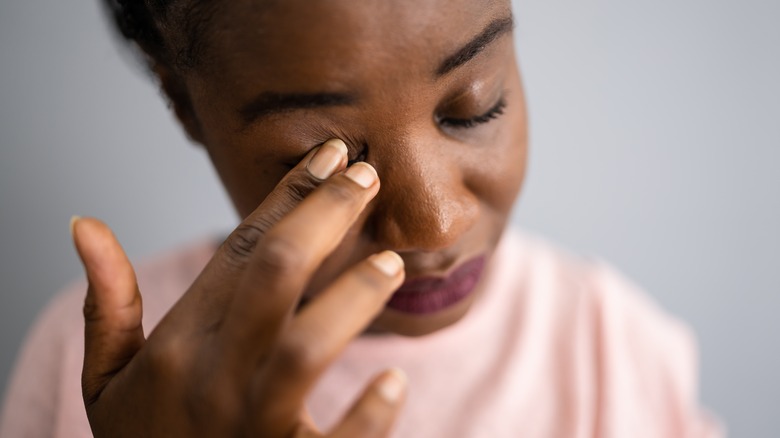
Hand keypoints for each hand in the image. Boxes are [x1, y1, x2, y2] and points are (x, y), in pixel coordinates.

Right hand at [72, 139, 406, 436]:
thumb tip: (85, 225)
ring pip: (305, 347)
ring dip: (350, 299)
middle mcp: (212, 378)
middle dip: (324, 217)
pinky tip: (391, 385)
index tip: (329, 156)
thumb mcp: (106, 379)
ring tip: (390, 265)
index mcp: (177, 345)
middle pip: (274, 275)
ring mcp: (250, 427)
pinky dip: (366, 417)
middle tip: (367, 176)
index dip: (287, 197)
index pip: (239, 252)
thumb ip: (108, 304)